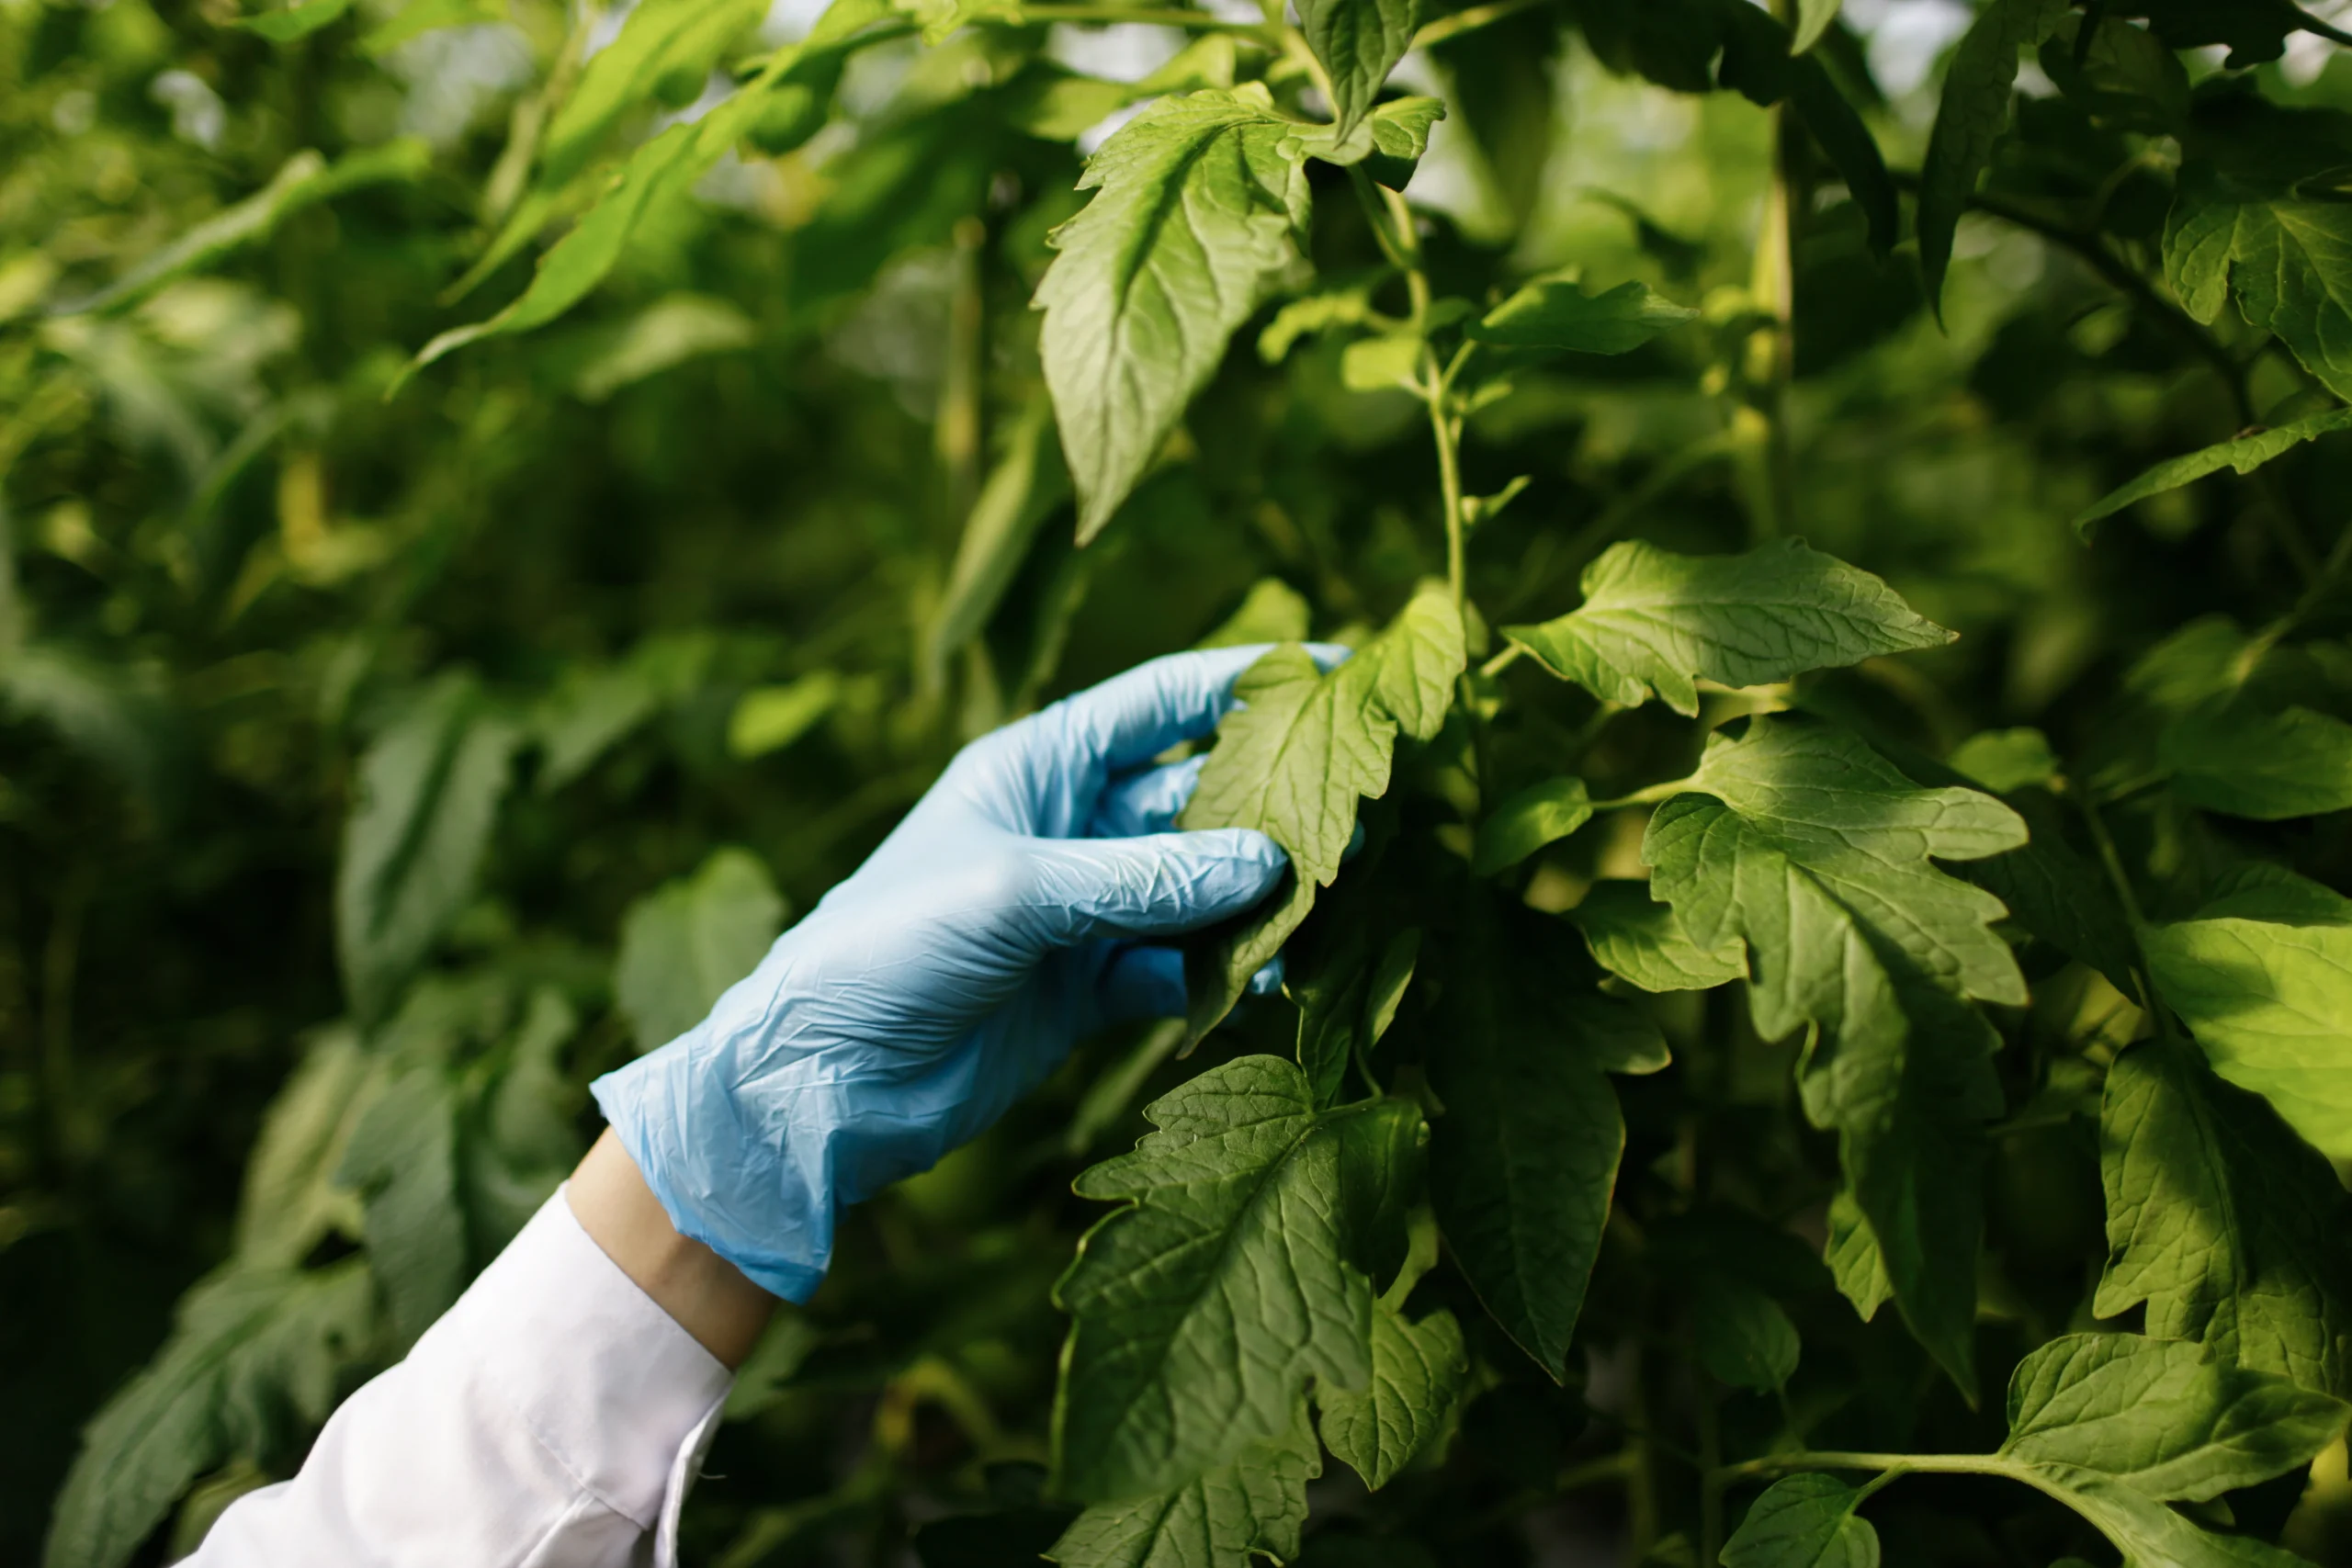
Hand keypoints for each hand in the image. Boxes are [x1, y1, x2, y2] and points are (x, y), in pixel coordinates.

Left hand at [591, 646, 1328, 1300]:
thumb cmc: (889, 947)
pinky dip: (1221, 973)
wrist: (819, 1082)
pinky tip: (1268, 980)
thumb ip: (1145, 878)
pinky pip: (1179, 967)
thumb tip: (1271, 862)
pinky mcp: (1090, 991)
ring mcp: (1084, 913)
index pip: (1159, 701)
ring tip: (1332, 902)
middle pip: (1195, 796)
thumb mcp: (1017, 893)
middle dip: (1272, 803)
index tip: (1332, 670)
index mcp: (1037, 766)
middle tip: (1360, 816)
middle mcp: (1069, 828)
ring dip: (1259, 897)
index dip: (1244, 683)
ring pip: (1200, 889)